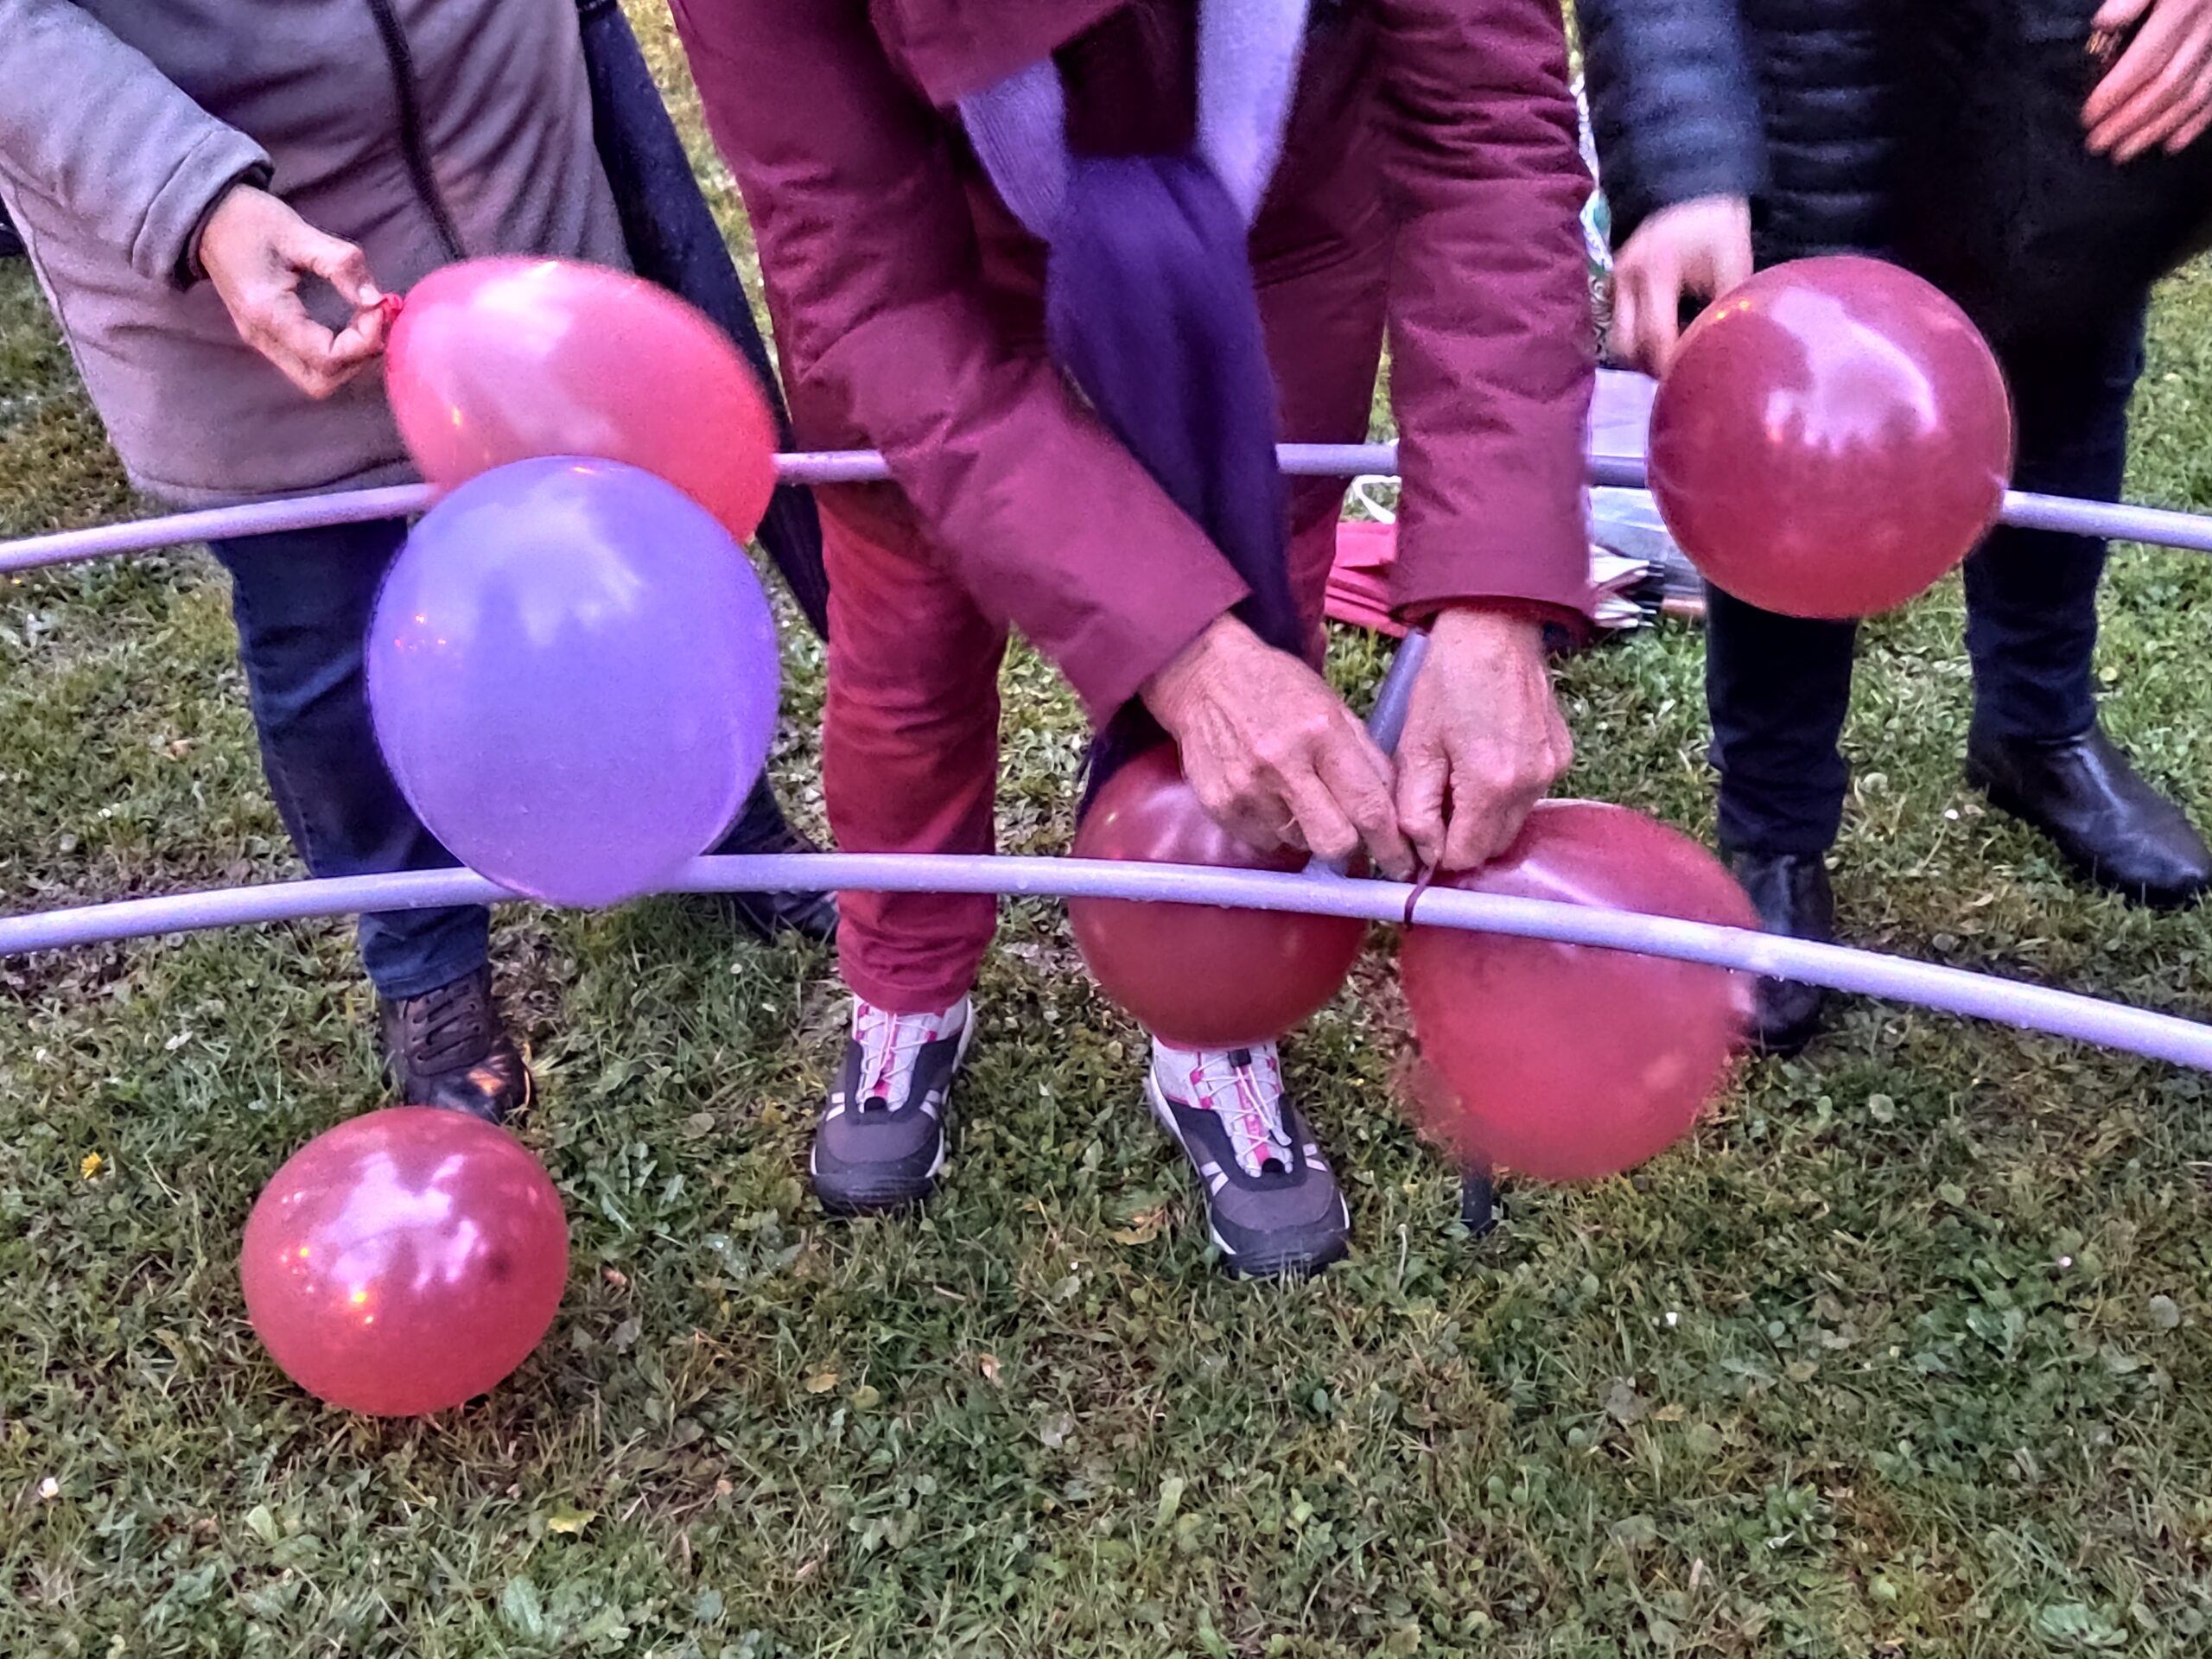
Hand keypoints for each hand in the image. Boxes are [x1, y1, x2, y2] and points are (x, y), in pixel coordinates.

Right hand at [198, 185, 387, 398]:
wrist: (206, 217)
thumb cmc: (249, 219)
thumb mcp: (298, 232)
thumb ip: (341, 265)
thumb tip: (377, 300)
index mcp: (267, 312)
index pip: (327, 358)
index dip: (363, 341)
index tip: (377, 308)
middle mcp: (261, 336)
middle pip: (322, 382)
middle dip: (358, 358)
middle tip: (374, 320)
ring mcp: (261, 341)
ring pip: (316, 379)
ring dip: (350, 359)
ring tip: (365, 321)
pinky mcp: (267, 337)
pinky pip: (307, 364)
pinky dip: (337, 354)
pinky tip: (351, 324)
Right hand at [1141, 615, 1413, 877]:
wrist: (1205, 677)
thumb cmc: (1278, 689)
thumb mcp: (1333, 708)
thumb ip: (1368, 760)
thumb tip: (1395, 815)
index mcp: (1322, 733)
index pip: (1368, 807)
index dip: (1390, 846)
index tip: (1402, 865)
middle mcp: (1282, 764)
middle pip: (1333, 842)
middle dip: (1348, 845)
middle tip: (1346, 829)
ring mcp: (1246, 789)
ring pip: (1298, 845)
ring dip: (1307, 831)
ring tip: (1295, 795)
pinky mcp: (1219, 806)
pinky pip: (1263, 842)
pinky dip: (1274, 829)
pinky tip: (1267, 797)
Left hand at [1394, 607, 1572, 871]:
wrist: (1495, 628)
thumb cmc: (1448, 680)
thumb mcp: (1416, 745)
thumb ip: (1415, 808)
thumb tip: (1421, 854)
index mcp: (1491, 785)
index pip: (1465, 856)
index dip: (1437, 852)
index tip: (1421, 830)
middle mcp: (1531, 785)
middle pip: (1493, 846)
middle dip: (1462, 837)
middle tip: (1437, 801)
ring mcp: (1552, 771)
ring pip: (1513, 823)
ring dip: (1485, 816)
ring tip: (1460, 775)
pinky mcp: (1561, 756)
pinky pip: (1530, 796)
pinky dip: (1506, 793)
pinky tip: (1486, 759)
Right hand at [1608, 195, 1752, 376]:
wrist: (1688, 186)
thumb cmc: (1716, 224)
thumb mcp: (1733, 263)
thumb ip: (1726, 307)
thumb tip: (1726, 349)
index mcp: (1656, 273)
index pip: (1653, 337)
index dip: (1669, 365)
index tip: (1687, 377)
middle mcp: (1625, 279)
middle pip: (1624, 346)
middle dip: (1648, 365)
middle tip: (1677, 369)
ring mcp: (1614, 281)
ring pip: (1616, 339)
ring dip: (1639, 354)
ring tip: (1669, 354)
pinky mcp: (1611, 283)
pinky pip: (1617, 323)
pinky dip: (1635, 336)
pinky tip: (1659, 333)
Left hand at [2084, 0, 2211, 159]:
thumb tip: (2103, 23)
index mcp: (2186, 5)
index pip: (2145, 61)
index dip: (2114, 93)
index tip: (2088, 117)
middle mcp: (2211, 28)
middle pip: (2166, 86)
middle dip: (2129, 120)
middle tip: (2098, 144)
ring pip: (2192, 96)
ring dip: (2156, 129)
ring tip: (2124, 152)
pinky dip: (2196, 123)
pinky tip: (2171, 144)